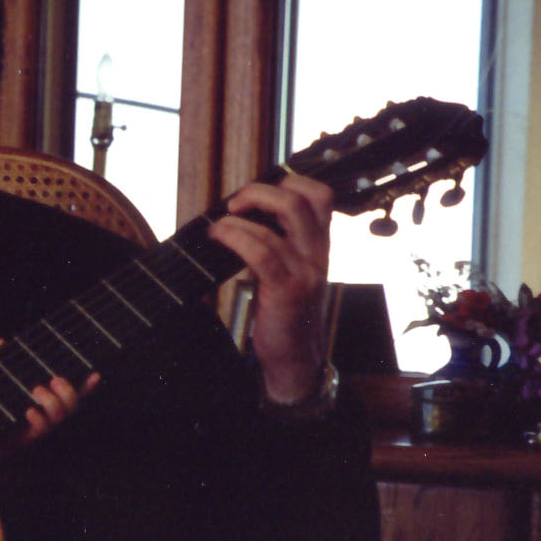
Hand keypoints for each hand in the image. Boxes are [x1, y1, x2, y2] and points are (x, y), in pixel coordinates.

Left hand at [0, 339, 99, 447]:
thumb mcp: (4, 384)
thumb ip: (5, 365)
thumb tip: (0, 343)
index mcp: (51, 402)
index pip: (75, 393)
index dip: (87, 386)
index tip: (95, 374)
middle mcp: (52, 416)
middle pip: (72, 405)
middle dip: (68, 392)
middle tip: (55, 380)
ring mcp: (43, 428)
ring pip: (58, 417)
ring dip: (52, 401)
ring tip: (37, 389)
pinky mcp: (30, 438)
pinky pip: (39, 430)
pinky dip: (37, 419)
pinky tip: (30, 410)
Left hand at [209, 172, 333, 403]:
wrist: (296, 358)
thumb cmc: (286, 313)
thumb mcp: (291, 271)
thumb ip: (278, 243)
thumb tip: (242, 214)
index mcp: (320, 245)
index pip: (321, 195)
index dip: (290, 182)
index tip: (259, 193)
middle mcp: (318, 253)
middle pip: (301, 198)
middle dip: (260, 191)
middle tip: (234, 205)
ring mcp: (306, 270)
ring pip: (282, 218)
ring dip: (240, 216)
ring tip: (219, 227)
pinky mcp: (287, 289)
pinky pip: (262, 250)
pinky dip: (235, 237)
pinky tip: (220, 239)